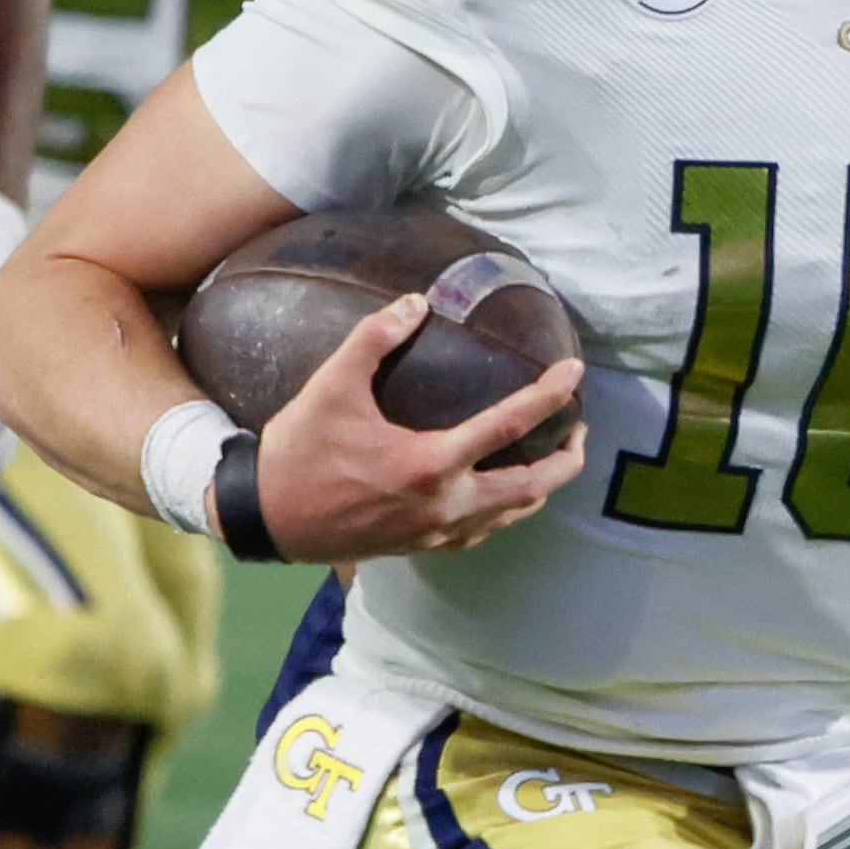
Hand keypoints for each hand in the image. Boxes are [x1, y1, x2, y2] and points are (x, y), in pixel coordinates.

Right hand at [251, 293, 587, 563]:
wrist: (266, 518)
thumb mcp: (330, 386)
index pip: (508, 427)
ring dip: (541, 489)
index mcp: (428, 465)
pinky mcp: (419, 546)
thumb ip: (374, 338)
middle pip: (530, 487)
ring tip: (555, 460)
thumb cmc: (299, 452)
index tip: (575, 373)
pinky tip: (503, 496)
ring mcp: (434, 531)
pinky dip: (506, 512)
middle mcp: (443, 505)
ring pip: (510, 516)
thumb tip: (416, 302)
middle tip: (583, 431)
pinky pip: (481, 533)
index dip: (549, 397)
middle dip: (567, 461)